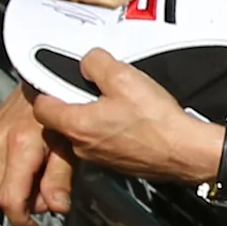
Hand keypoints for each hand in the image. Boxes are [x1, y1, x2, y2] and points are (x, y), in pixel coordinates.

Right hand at [0, 88, 76, 225]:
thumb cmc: (64, 105)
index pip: (11, 199)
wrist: (46, 77)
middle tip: (51, 188)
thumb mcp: (71, 144)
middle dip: (28, 199)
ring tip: (43, 166)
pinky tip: (29, 157)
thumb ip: (60, 178)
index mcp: (20, 144)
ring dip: (20, 183)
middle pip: (6, 192)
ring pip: (0, 180)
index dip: (22, 223)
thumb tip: (56, 207)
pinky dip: (12, 169)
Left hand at [32, 48, 224, 183]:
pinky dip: (111, 129)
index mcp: (77, 125)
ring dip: (94, 115)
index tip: (56, 79)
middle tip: (95, 87)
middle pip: (62, 119)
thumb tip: (88, 62)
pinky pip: (104, 141)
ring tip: (119, 102)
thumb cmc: (157, 121)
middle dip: (73, 101)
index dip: (46, 89)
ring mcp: (100, 157)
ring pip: (84, 131)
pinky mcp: (117, 163)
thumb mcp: (123, 76)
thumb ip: (96, 63)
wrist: (185, 151)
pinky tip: (132, 119)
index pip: (41, 107)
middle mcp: (83, 146)